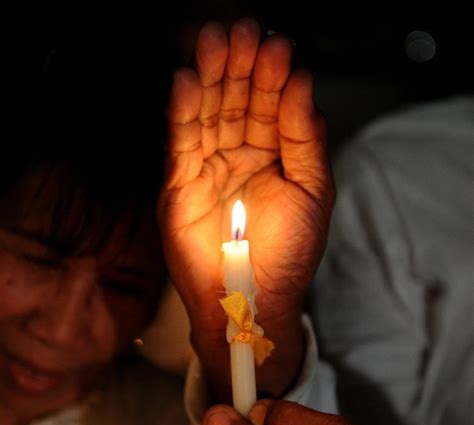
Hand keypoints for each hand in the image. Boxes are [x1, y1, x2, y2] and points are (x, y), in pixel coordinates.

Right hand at [159, 19, 334, 397]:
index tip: (277, 47)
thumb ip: (305, 139)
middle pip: (236, 100)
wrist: (252, 299)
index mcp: (275, 153)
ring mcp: (208, 166)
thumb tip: (300, 85)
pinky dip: (182, 113)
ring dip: (208, 78)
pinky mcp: (179, 184)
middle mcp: (240, 153)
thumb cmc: (287, 253)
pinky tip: (186, 82)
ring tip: (213, 42)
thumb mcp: (312, 191)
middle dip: (239, 66)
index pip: (272, 104)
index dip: (273, 75)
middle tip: (242, 33)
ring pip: (206, 113)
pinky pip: (181, 143)